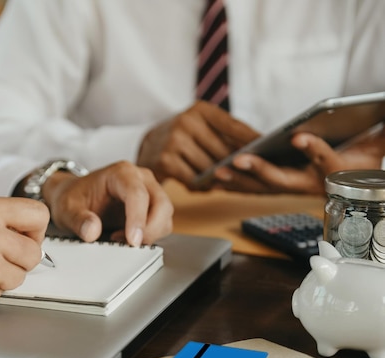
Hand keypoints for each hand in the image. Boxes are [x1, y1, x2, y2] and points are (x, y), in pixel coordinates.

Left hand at [42, 161, 173, 245]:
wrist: (74, 197)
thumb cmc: (74, 197)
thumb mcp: (66, 208)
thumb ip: (78, 219)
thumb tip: (92, 231)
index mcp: (121, 173)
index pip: (137, 193)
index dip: (137, 218)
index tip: (132, 240)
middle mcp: (140, 179)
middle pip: (161, 203)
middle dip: (150, 229)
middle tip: (130, 244)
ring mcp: (149, 192)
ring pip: (165, 215)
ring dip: (150, 233)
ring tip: (121, 239)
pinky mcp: (151, 207)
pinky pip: (162, 224)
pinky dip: (150, 235)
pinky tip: (127, 238)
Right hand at [137, 101, 258, 186]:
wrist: (147, 146)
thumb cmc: (185, 137)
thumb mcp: (203, 125)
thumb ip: (227, 134)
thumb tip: (261, 148)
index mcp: (200, 110)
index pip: (233, 126)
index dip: (253, 141)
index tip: (272, 151)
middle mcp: (186, 122)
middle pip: (223, 151)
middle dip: (237, 165)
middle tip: (253, 175)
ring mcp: (174, 142)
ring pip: (210, 169)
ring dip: (220, 178)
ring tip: (229, 182)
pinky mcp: (165, 162)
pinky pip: (194, 180)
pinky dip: (202, 186)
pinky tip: (206, 185)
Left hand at [213, 129, 384, 193]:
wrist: (358, 183)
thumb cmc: (363, 158)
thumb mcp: (377, 143)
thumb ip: (379, 131)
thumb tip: (384, 103)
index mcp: (337, 172)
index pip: (326, 160)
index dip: (313, 150)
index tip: (299, 137)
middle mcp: (312, 184)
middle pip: (284, 180)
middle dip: (260, 171)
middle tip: (239, 160)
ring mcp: (292, 188)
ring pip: (263, 188)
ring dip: (240, 180)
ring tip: (218, 170)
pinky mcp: (278, 188)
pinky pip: (253, 188)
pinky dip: (235, 183)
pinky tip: (215, 176)